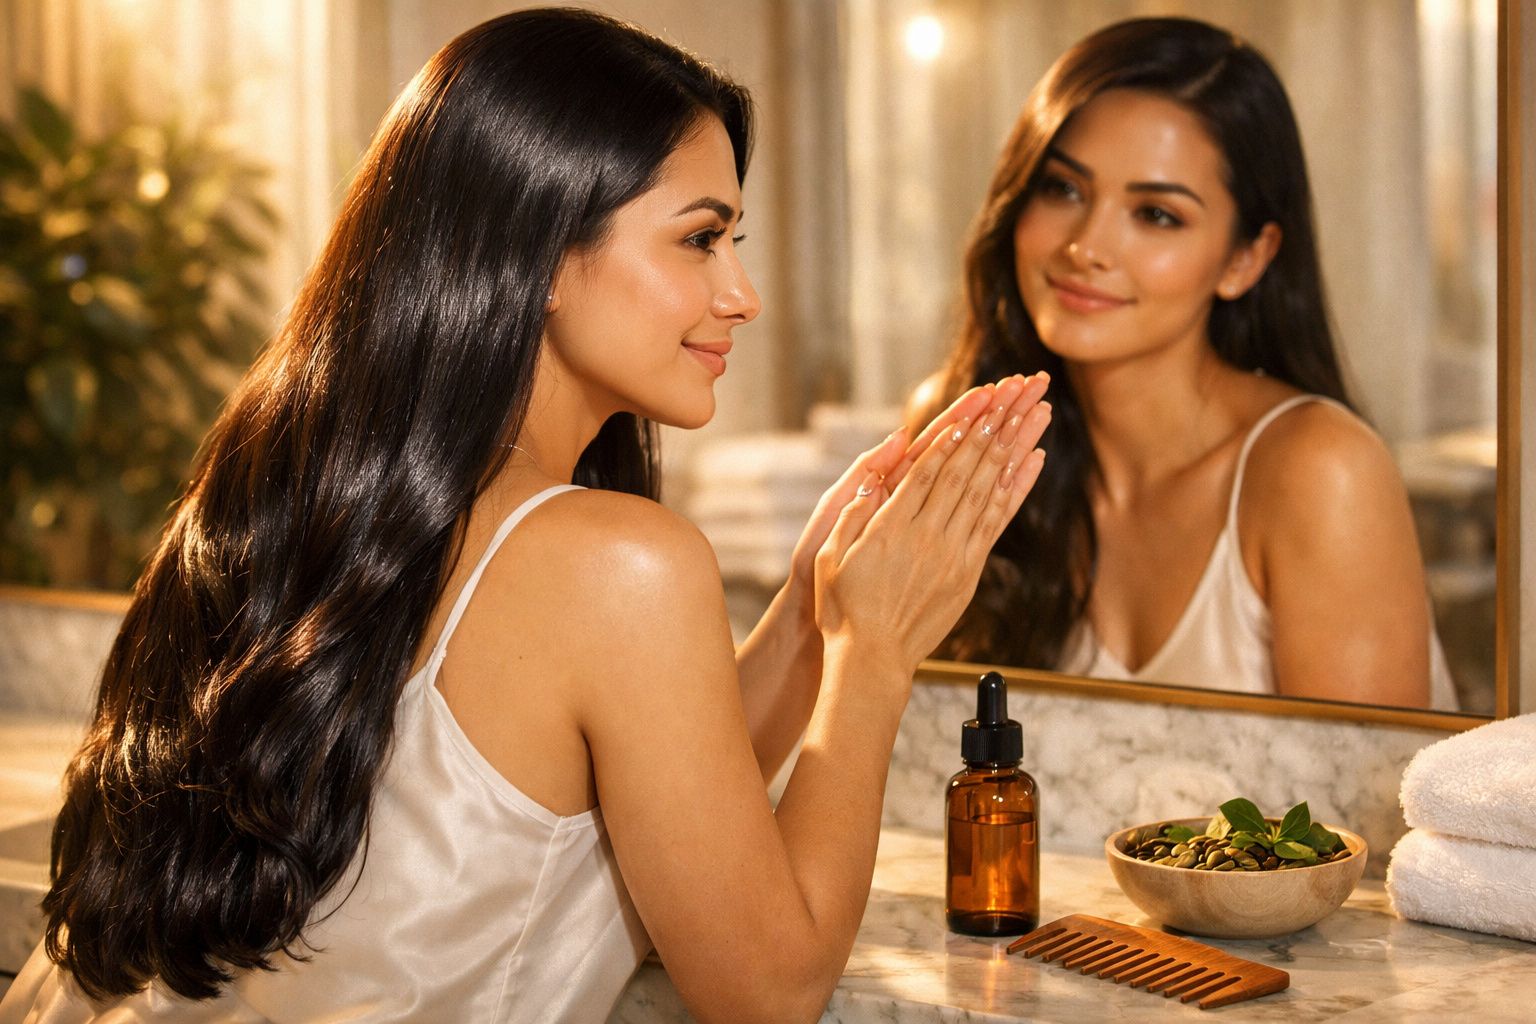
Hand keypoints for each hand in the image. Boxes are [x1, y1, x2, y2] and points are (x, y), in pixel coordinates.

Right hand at [813, 373, 1051, 675]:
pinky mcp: (967, 574)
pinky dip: (1016, 490)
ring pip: (987, 491)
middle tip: (1013, 394)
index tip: (971, 409)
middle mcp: (927, 538)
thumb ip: (853, 514)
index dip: (951, 438)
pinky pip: (996, 524)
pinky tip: (1032, 462)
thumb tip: (873, 478)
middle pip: (964, 473)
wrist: (872, 660)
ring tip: (1032, 413)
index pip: (927, 473)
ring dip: (1012, 447)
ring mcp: (952, 556)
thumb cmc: (843, 609)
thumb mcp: (829, 557)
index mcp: (891, 528)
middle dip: (990, 429)